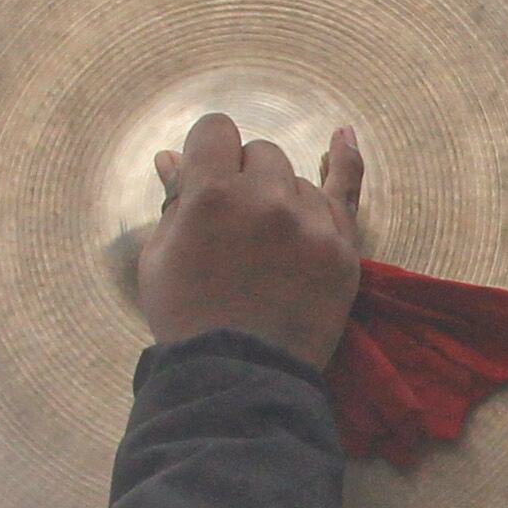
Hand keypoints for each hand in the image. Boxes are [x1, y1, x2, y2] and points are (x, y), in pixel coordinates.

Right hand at [137, 114, 365, 361]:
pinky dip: (345, 162)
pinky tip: (342, 136)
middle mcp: (266, 200)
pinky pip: (348, 191)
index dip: (209, 153)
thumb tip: (171, 158)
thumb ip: (173, 202)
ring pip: (299, 179)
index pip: (217, 131)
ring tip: (266, 244)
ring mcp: (311, 224)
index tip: (208, 175)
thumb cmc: (188, 318)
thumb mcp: (160, 257)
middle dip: (246, 178)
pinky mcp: (343, 251)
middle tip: (236, 225)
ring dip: (282, 197)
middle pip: (262, 154)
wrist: (241, 376)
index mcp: (212, 194)